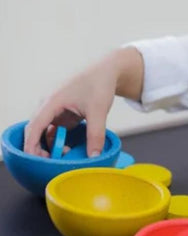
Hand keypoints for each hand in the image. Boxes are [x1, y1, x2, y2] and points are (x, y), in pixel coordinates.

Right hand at [24, 47, 143, 157]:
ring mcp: (55, 109)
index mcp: (52, 101)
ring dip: (48, 145)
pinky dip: (57, 140)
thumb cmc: (99, 85)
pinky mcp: (62, 113)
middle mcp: (49, 105)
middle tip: (49, 163)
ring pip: (44, 131)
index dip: (31, 144)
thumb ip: (95, 134)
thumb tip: (93, 156)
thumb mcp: (98, 111)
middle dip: (37, 147)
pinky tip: (66, 149)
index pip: (35, 125)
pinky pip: (54, 130)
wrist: (107, 71)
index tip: (33, 160)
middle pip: (35, 129)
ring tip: (61, 157)